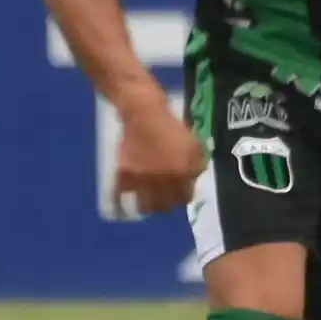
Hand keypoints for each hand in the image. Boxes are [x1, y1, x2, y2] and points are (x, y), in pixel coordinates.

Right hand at [116, 97, 206, 215]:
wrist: (144, 113)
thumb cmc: (171, 125)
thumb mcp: (194, 143)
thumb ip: (197, 163)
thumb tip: (192, 178)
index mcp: (185, 171)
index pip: (185, 197)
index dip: (182, 196)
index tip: (179, 192)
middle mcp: (166, 179)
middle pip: (165, 206)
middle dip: (165, 204)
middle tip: (163, 197)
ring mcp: (144, 180)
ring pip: (146, 206)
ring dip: (147, 206)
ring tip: (146, 200)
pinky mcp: (125, 176)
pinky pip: (123, 196)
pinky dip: (124, 200)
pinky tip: (126, 199)